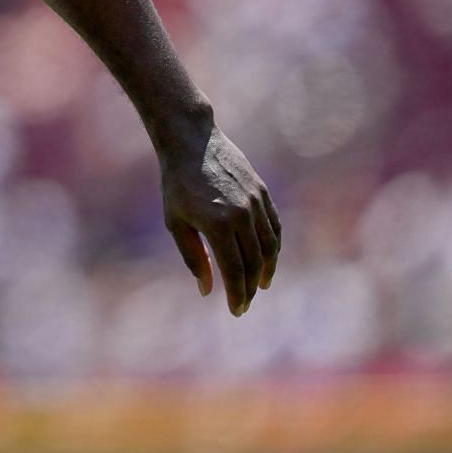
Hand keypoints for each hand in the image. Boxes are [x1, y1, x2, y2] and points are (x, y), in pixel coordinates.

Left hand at [158, 122, 279, 315]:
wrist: (191, 141)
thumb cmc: (176, 183)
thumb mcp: (176, 222)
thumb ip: (193, 258)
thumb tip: (207, 291)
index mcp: (218, 224)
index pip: (235, 271)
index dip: (237, 295)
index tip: (236, 311)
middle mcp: (242, 214)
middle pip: (255, 263)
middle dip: (250, 288)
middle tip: (244, 303)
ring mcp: (256, 202)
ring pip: (270, 247)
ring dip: (267, 271)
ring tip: (259, 285)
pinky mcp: (262, 192)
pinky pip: (275, 227)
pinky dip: (274, 247)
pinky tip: (267, 258)